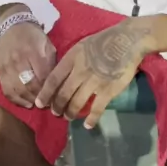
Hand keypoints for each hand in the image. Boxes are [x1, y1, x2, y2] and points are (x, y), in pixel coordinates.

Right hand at [0, 22, 56, 108]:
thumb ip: (51, 63)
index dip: (50, 89)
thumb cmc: (33, 36)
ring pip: (18, 90)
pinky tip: (27, 103)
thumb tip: (55, 84)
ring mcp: (7, 67)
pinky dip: (17, 100)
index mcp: (32, 52)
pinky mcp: (0, 72)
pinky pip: (7, 91)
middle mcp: (18, 60)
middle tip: (49, 103)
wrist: (12, 27)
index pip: (43, 76)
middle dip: (41, 97)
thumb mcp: (47, 45)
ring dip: (30, 100)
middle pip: (30, 86)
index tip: (57, 96)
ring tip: (39, 103)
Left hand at [36, 20, 151, 128]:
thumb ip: (72, 60)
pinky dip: (91, 119)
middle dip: (57, 106)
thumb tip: (62, 75)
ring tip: (68, 117)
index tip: (39, 103)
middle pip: (63, 94)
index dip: (45, 93)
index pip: (53, 79)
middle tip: (55, 113)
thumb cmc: (104, 40)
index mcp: (72, 58)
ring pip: (76, 103)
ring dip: (70, 113)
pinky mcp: (108, 90)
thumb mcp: (82, 45)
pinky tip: (88, 125)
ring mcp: (94, 82)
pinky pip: (96, 109)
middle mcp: (80, 71)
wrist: (127, 41)